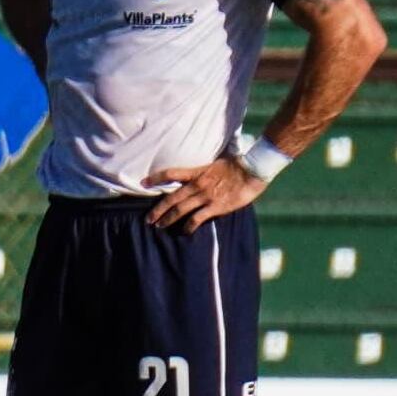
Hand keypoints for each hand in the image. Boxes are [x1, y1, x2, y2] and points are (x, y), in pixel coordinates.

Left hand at [147, 157, 268, 231]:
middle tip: (148, 219)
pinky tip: (185, 231)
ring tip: (159, 226)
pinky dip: (189, 227)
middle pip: (170, 199)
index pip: (170, 173)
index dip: (155, 178)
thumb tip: (196, 175)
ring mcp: (205, 197)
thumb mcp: (214, 163)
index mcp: (196, 172)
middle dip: (157, 210)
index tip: (143, 183)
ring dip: (168, 219)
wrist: (253, 169)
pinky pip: (197, 219)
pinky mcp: (216, 207)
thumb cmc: (237, 164)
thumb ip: (203, 171)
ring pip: (180, 210)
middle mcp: (197, 185)